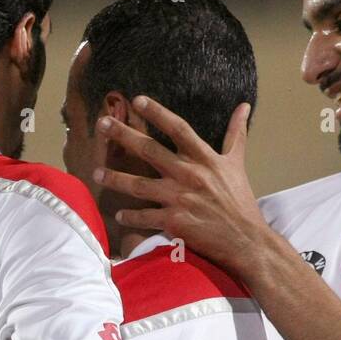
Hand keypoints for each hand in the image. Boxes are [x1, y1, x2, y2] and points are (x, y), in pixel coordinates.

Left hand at [95, 97, 273, 273]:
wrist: (246, 239)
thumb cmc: (240, 201)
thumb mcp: (237, 164)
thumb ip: (237, 133)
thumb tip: (243, 105)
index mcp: (205, 158)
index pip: (178, 128)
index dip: (157, 112)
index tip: (137, 100)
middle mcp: (189, 174)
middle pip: (149, 150)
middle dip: (123, 136)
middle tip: (102, 124)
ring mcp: (180, 198)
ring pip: (139, 185)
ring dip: (115, 178)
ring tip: (95, 173)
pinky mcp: (174, 222)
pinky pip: (145, 217)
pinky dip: (130, 216)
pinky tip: (118, 214)